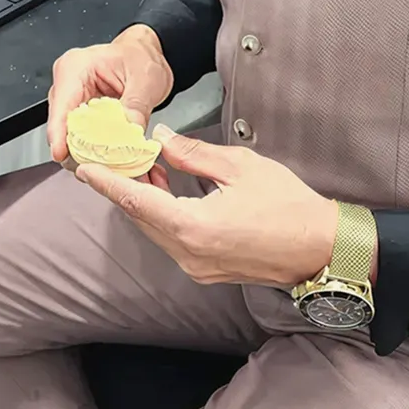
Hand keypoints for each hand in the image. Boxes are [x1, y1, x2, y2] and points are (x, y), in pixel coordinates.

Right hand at [46, 25, 174, 166]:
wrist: (146, 55)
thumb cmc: (141, 57)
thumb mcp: (145, 79)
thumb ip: (136, 106)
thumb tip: (129, 132)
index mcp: (75, 67)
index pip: (61, 106)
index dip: (59, 134)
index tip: (62, 154)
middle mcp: (68, 83)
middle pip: (61, 124)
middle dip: (75, 148)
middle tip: (95, 165)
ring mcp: (71, 98)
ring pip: (68, 133)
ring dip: (84, 150)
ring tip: (105, 162)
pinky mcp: (79, 112)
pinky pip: (79, 134)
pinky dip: (92, 147)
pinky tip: (106, 155)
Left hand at [75, 127, 341, 288]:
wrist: (323, 249)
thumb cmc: (289, 206)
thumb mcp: (240, 167)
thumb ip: (194, 154)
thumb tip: (162, 139)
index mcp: (194, 228)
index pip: (136, 202)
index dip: (108, 182)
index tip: (85, 168)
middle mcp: (189, 254)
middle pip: (141, 218)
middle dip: (123, 187)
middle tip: (110, 157)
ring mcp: (198, 267)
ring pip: (155, 229)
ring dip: (143, 200)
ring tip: (139, 166)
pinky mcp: (207, 270)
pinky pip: (172, 239)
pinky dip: (161, 214)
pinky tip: (164, 190)